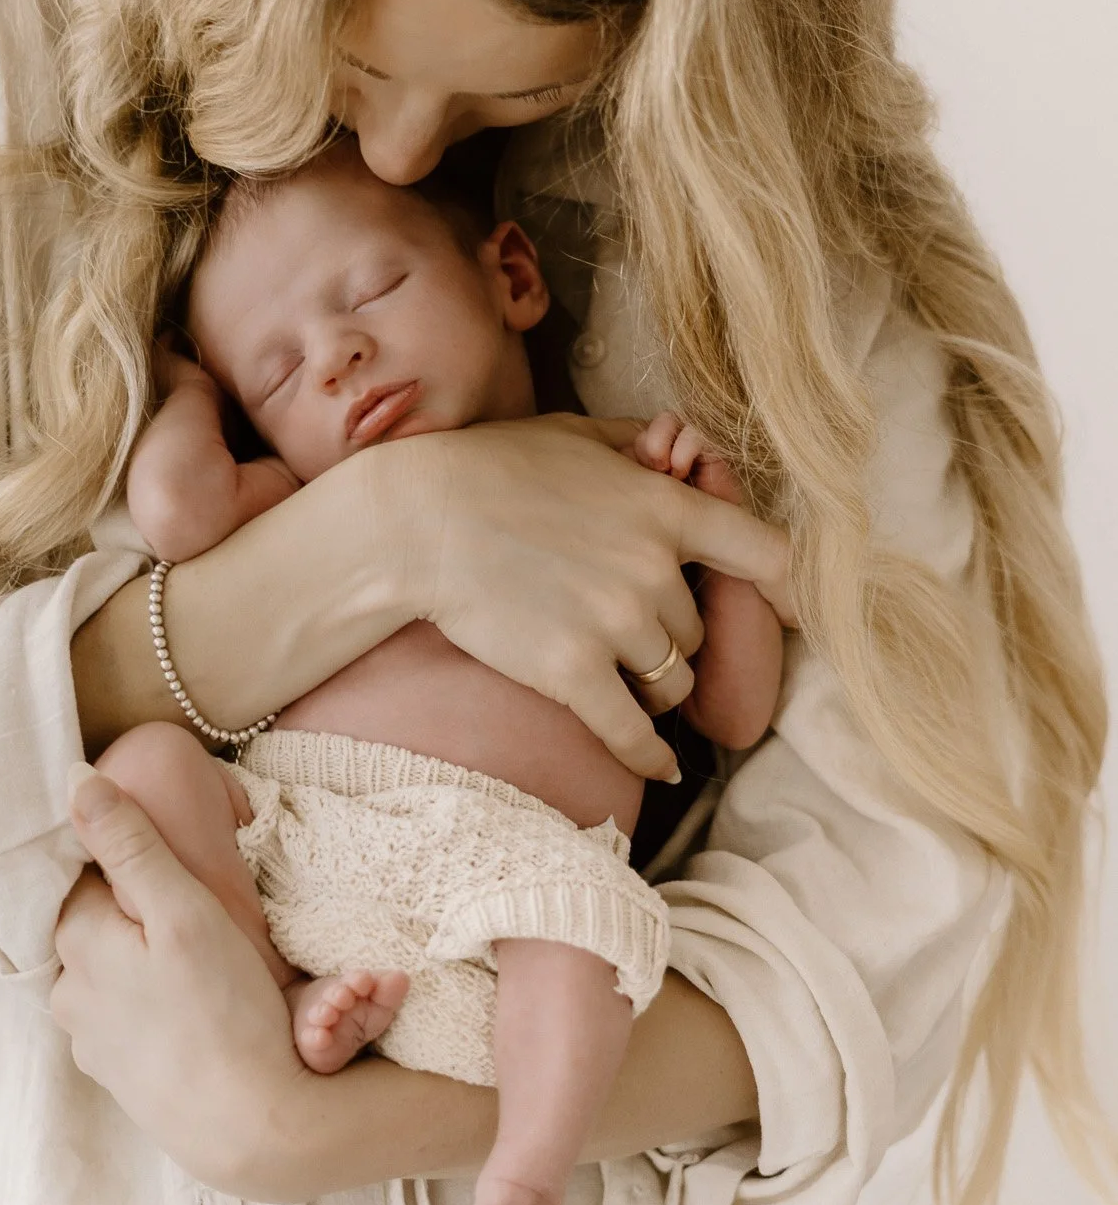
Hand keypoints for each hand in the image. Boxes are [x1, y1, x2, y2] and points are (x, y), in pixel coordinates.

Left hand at [51, 766, 311, 1194]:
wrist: (253, 1126)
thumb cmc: (225, 1008)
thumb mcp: (182, 908)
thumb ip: (128, 843)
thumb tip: (74, 780)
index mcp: (75, 944)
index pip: (82, 874)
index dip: (126, 858)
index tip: (173, 860)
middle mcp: (67, 995)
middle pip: (93, 924)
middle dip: (134, 910)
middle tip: (197, 908)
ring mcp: (91, 1043)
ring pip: (108, 972)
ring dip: (142, 958)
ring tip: (202, 958)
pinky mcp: (119, 1077)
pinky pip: (126, 1016)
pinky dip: (152, 1002)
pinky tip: (194, 1005)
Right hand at [370, 413, 791, 778]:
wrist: (415, 522)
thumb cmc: (489, 468)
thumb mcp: (575, 436)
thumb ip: (639, 445)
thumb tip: (681, 444)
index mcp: (665, 509)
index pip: (766, 556)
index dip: (785, 589)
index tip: (788, 612)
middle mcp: (653, 570)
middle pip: (699, 630)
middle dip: (672, 633)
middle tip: (626, 624)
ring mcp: (614, 625)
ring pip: (672, 682)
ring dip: (654, 683)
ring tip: (620, 673)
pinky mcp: (572, 673)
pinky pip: (633, 732)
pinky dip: (649, 755)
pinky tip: (657, 768)